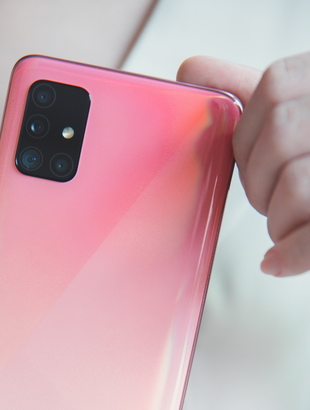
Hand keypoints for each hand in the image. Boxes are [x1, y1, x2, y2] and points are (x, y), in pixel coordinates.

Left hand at [178, 52, 309, 276]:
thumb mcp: (296, 113)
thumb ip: (246, 94)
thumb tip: (189, 70)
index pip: (272, 91)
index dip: (250, 139)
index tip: (258, 164)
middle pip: (280, 136)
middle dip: (260, 180)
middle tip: (273, 199)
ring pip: (296, 184)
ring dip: (278, 218)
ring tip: (291, 222)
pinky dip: (291, 254)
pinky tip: (276, 262)